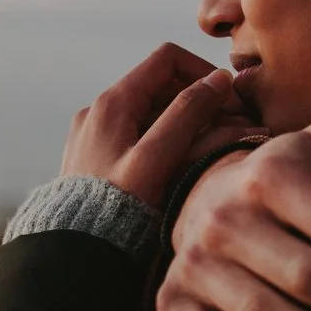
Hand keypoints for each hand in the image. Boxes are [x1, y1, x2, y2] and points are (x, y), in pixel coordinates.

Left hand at [62, 44, 251, 208]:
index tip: (230, 100)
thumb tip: (219, 80)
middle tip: (236, 128)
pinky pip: (142, 136)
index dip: (204, 72)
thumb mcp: (156, 159)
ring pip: (155, 112)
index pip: (168, 59)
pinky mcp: (100, 157)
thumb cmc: (116, 210)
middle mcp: (101, 111)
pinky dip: (170, 141)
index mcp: (113, 103)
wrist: (74, 252)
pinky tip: (187, 164)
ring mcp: (99, 134)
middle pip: (164, 86)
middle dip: (203, 101)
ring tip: (218, 148)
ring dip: (190, 123)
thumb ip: (187, 115)